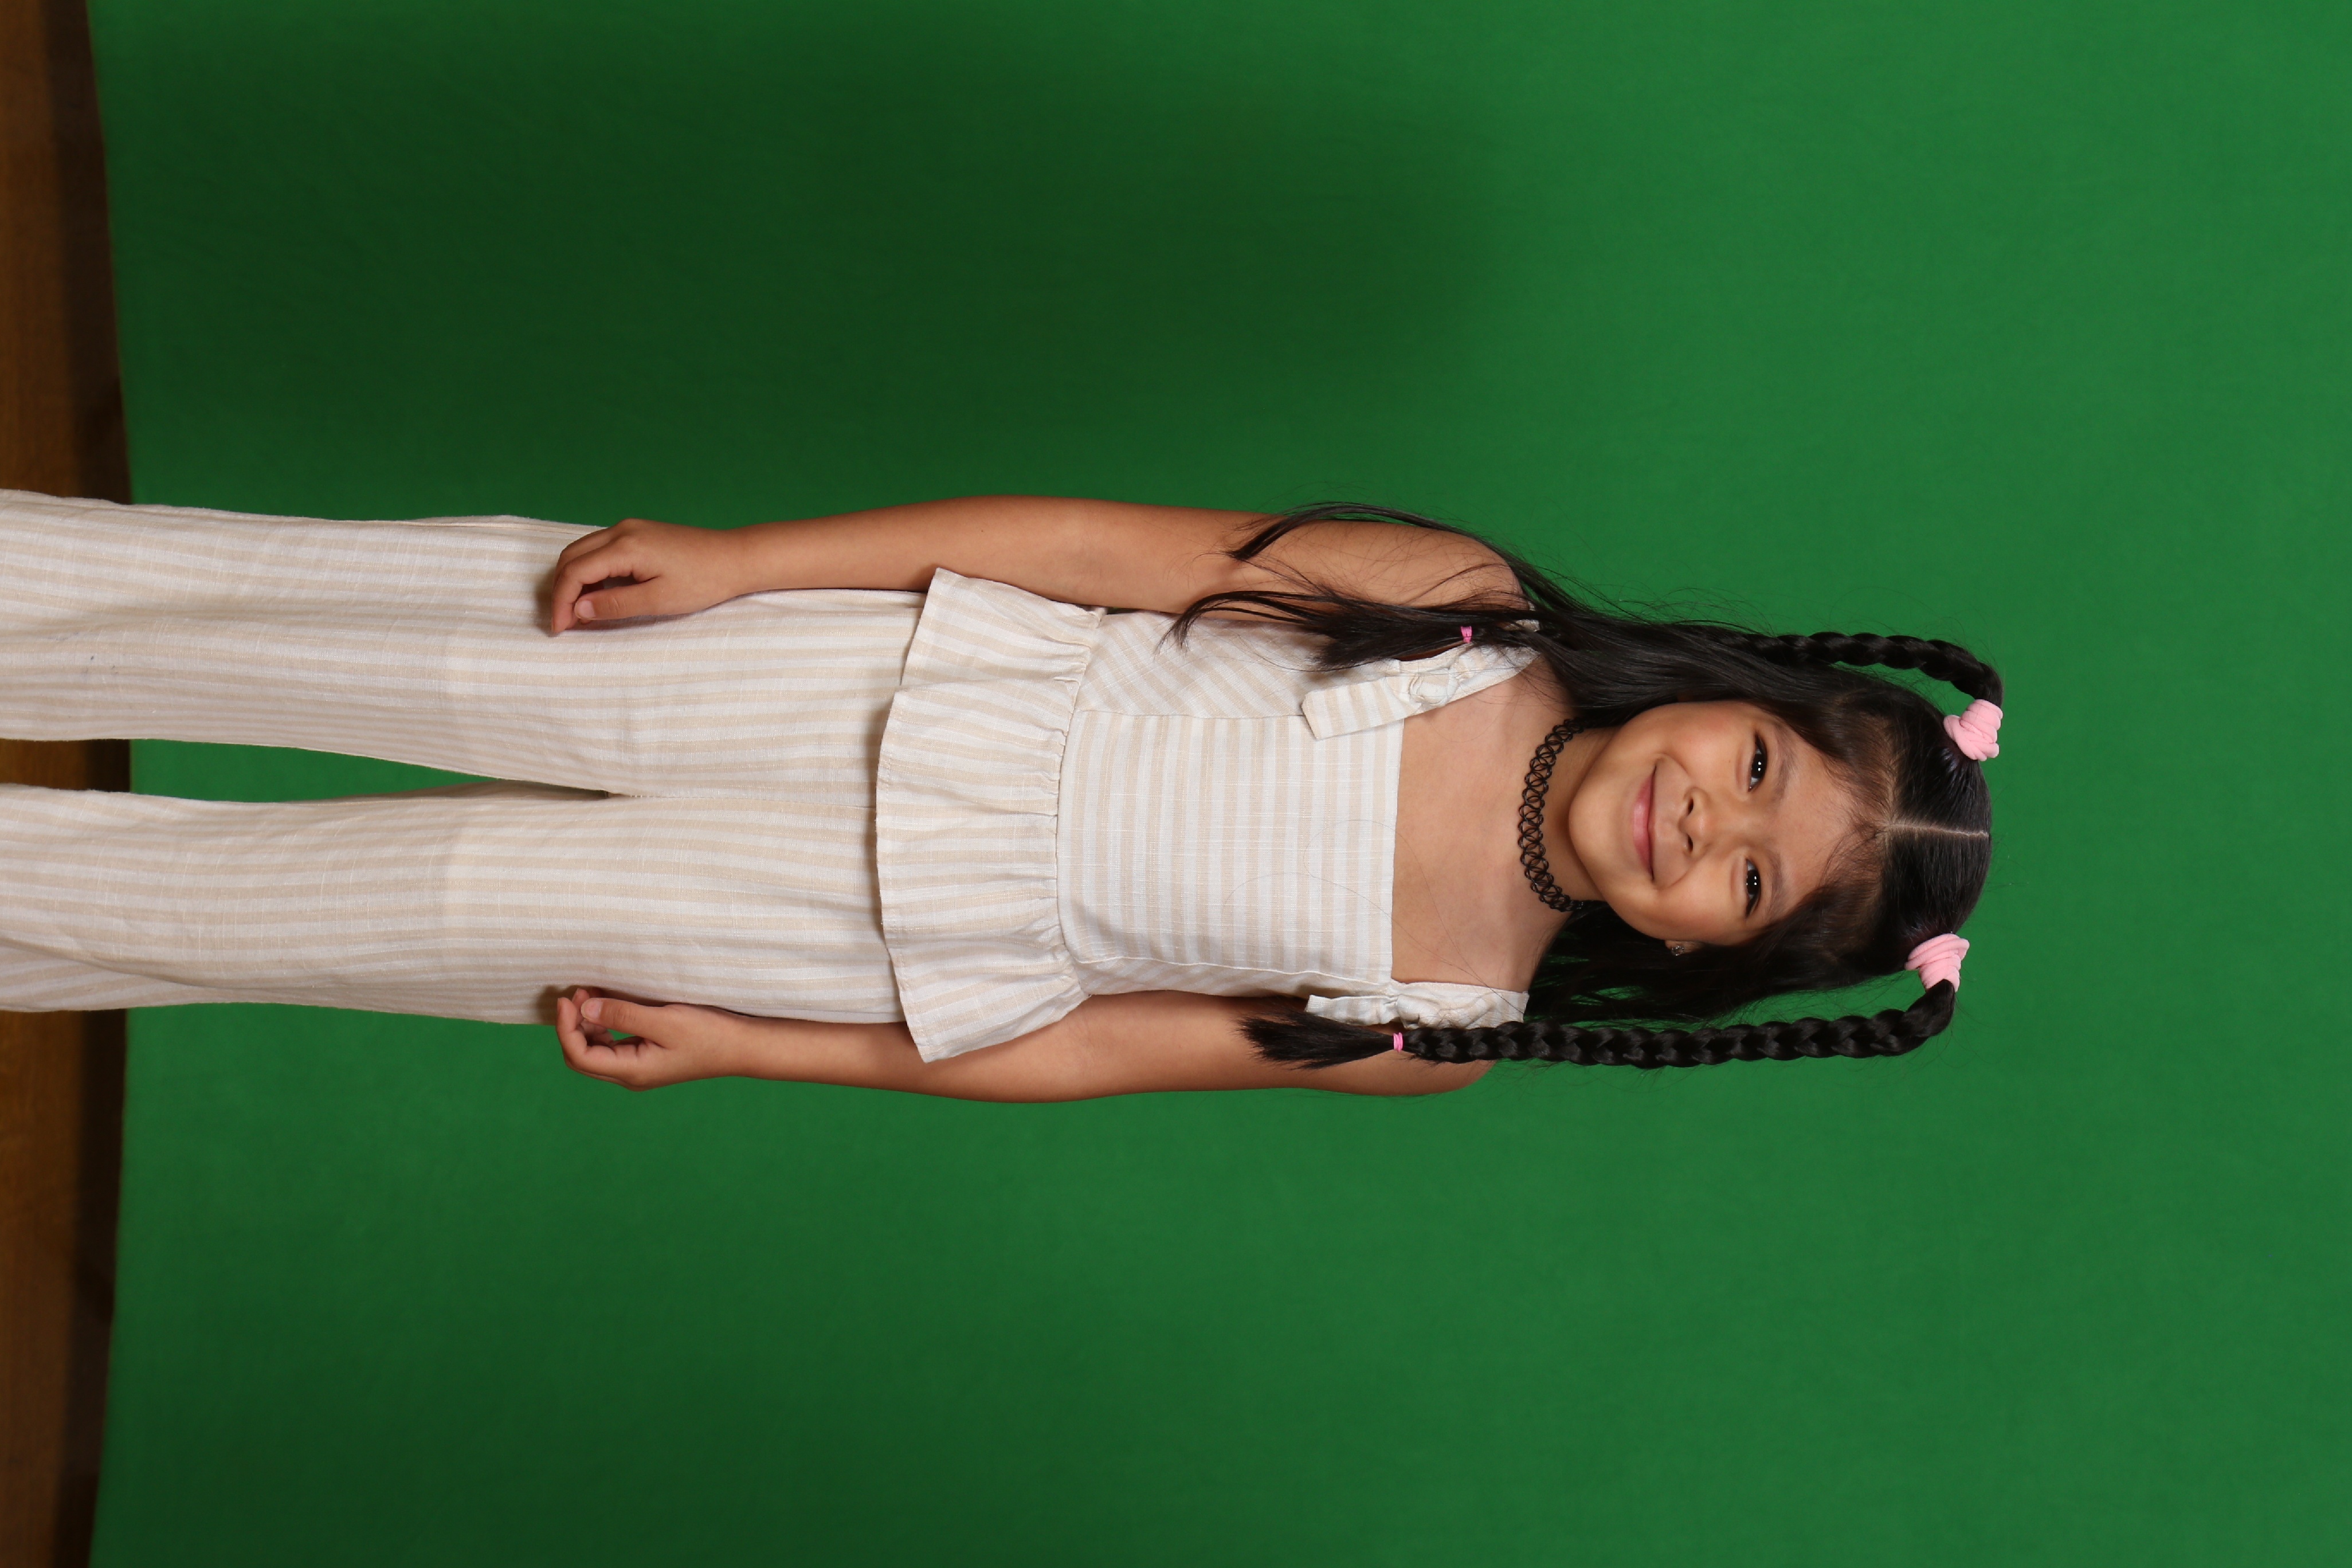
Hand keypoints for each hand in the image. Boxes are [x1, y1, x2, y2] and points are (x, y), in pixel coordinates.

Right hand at [548, 517, 750, 632]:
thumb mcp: (658, 600)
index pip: (574, 571)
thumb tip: (578, 609)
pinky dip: (591, 572)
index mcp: (625, 546)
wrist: (735, 557)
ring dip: (574, 580)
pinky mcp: (638, 533)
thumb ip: (615, 605)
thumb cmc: (703, 581)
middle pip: (571, 557)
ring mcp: (630, 528)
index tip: (560, 628)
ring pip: (583, 552)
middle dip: (561, 590)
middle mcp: (622, 530)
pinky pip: (601, 550)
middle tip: (564, 622)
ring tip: (579, 613)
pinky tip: (599, 595)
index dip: (561, 602)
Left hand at [554, 987, 746, 1089]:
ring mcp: (638, 1068)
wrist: (740, 1047)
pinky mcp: (647, 1058)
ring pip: (595, 1051)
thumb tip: (585, 1008)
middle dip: (571, 1026)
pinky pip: (612, 1045)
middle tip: (577, 992)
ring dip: (586, 1024)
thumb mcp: (665, 1019)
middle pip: (581, 1057)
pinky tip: (607, 1005)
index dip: (565, 1028)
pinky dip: (602, 1026)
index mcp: (632, 1071)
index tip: (568, 998)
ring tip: (590, 993)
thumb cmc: (707, 1034)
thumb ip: (623, 1014)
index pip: (579, 1056)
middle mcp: (630, 1075)